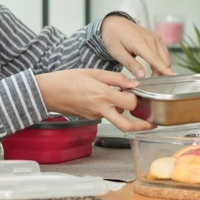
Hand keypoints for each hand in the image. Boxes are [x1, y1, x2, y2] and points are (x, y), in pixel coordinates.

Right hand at [35, 68, 154, 131]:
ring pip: (117, 120)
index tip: (137, 91)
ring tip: (131, 106)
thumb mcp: (94, 72)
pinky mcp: (91, 118)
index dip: (137, 97)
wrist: (48, 92)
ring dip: (126, 115)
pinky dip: (112, 110)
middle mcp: (101, 109)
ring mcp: (96, 116)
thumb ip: (116, 78)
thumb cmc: (68, 79)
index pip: (131, 103)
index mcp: (103, 95)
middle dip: (141, 126)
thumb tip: (134, 84)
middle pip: (126, 126)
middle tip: (151, 123)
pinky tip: (109, 99)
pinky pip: (107, 116)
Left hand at [100, 15, 174, 77]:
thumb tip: (142, 75)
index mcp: (140, 43)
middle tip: (150, 80)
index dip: (163, 69)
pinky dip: (162, 61)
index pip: (155, 59)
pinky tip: (153, 65)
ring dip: (162, 67)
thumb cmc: (113, 36)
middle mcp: (151, 39)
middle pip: (163, 61)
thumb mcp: (117, 52)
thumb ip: (130, 64)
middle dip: (160, 73)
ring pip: (166, 57)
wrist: (114, 23)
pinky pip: (164, 52)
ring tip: (151, 74)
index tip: (173, 76)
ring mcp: (155, 37)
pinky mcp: (157, 38)